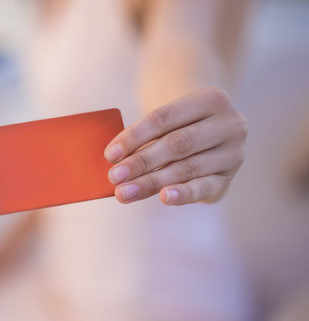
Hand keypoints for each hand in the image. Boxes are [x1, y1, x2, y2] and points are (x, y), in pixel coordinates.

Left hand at [104, 87, 247, 205]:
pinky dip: (182, 194)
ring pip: (187, 168)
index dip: (135, 137)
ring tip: (125, 192)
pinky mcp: (228, 179)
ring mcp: (233, 153)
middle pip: (177, 144)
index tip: (110, 155)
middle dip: (141, 162)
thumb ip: (145, 139)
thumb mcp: (166, 120)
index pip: (164, 118)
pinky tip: (164, 197)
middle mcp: (229, 124)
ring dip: (152, 182)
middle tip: (115, 176)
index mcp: (211, 98)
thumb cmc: (177, 123)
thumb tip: (116, 162)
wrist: (206, 130)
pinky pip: (203, 188)